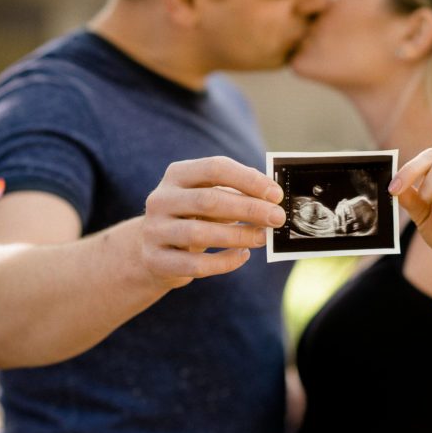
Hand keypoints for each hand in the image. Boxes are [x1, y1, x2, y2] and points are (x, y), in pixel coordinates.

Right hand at [141, 156, 284, 286]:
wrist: (154, 249)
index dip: (248, 180)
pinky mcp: (156, 260)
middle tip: (277, 218)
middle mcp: (161, 199)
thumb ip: (236, 192)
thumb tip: (272, 195)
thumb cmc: (193, 218)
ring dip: (238, 236)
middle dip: (249, 209)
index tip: (276, 194)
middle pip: (208, 200)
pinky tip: (243, 256)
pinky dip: (224, 262)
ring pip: (199, 233)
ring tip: (263, 238)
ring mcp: (155, 230)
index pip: (214, 168)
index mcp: (177, 174)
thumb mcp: (208, 197)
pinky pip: (195, 265)